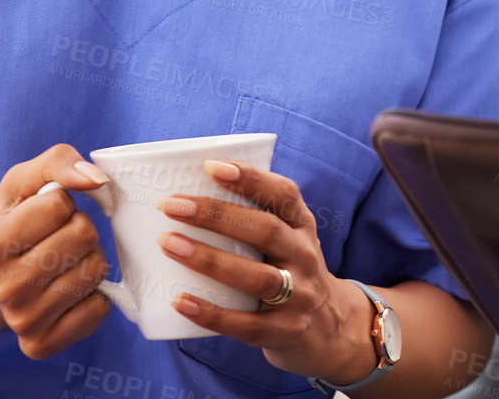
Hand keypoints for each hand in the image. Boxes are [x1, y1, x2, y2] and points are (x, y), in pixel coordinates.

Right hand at [0, 143, 113, 358]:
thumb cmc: (10, 223)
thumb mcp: (21, 182)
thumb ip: (58, 162)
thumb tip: (97, 179)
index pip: (60, 205)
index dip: (61, 203)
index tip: (44, 215)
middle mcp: (4, 287)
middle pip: (84, 236)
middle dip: (79, 228)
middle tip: (56, 239)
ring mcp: (22, 320)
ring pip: (95, 270)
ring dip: (88, 259)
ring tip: (61, 262)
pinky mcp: (40, 344)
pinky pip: (98, 310)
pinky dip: (94, 296)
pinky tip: (68, 290)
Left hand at [155, 159, 376, 382]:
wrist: (330, 328)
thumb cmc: (290, 273)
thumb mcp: (288, 240)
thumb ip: (254, 221)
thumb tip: (187, 195)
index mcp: (302, 227)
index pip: (284, 195)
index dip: (250, 179)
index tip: (211, 167)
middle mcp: (304, 256)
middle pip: (265, 231)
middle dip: (216, 215)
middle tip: (172, 206)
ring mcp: (298, 296)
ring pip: (257, 277)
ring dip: (210, 259)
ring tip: (169, 244)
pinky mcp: (284, 331)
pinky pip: (246, 324)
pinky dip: (212, 313)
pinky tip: (180, 301)